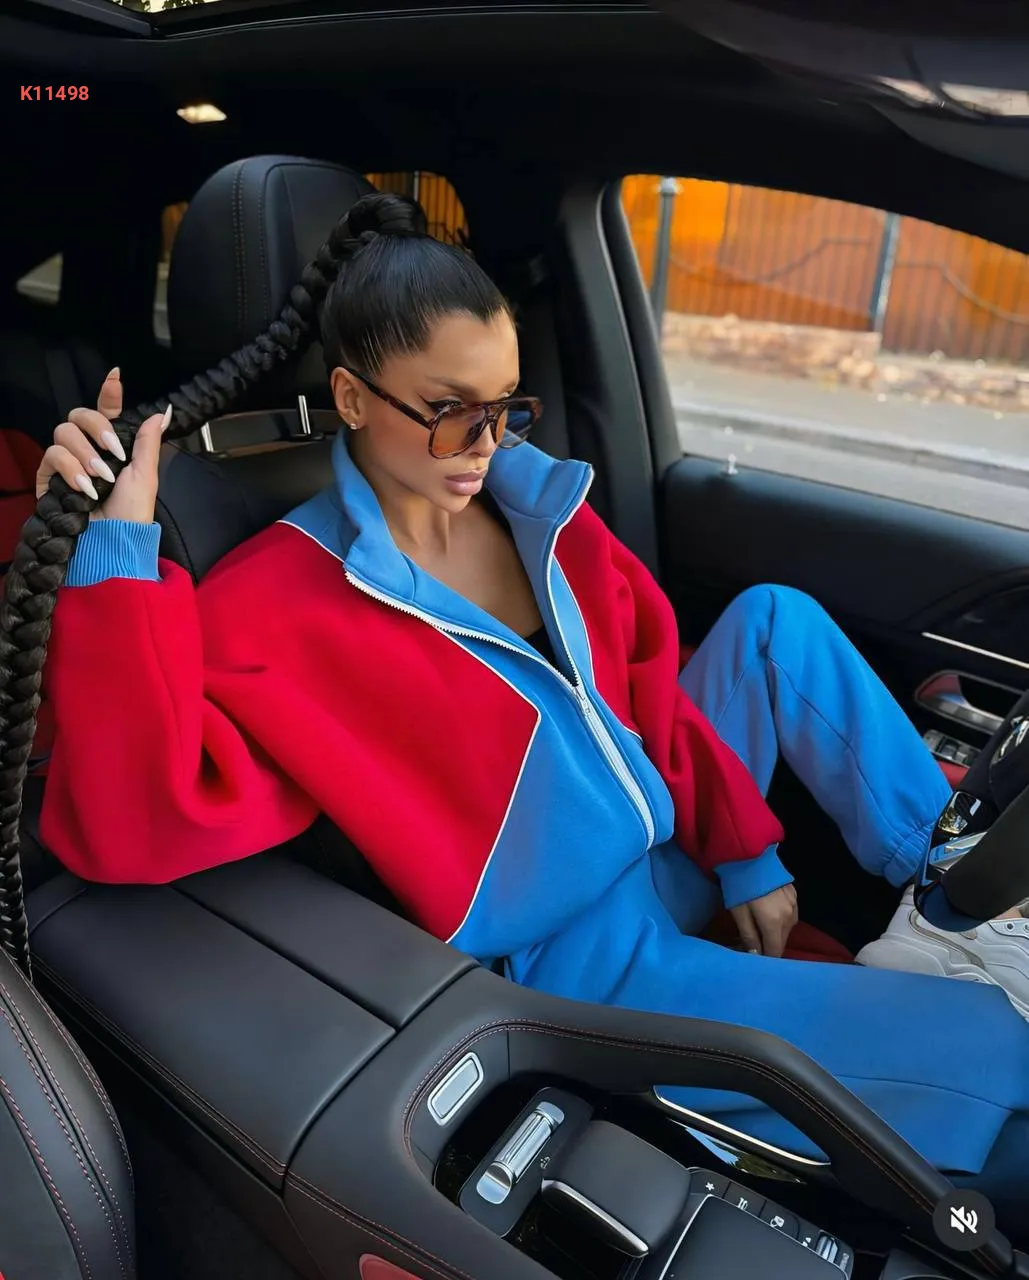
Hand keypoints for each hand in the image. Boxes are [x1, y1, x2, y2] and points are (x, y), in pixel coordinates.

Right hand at [36, 368, 171, 522]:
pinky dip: (71, 469)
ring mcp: (67, 460)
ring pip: (63, 432)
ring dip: (86, 454)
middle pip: (79, 414)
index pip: (106, 412)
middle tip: (114, 451)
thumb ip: (149, 441)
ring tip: (101, 479)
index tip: (115, 377)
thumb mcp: (146, 475)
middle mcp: (87, 448)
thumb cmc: (131, 512)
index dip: (108, 393)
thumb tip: (163, 412)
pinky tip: (85, 488)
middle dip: (97, 427)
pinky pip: (52, 455)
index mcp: (112, 445)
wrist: (113, 539)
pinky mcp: (49, 476)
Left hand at [730, 884, 798, 957]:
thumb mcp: (738, 913)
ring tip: (762, 930)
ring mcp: (794, 904)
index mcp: (774, 923)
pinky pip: (790, 915)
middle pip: (782, 941)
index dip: (765, 957)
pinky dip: (781, 920)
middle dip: (770, 946)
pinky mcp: (794, 894)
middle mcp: (789, 916)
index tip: (755, 958)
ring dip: (777, 933)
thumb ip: (749, 936)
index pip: (775, 951)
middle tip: (756, 944)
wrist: (750, 854)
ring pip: (788, 929)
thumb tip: (756, 955)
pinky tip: (771, 916)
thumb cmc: (739, 885)